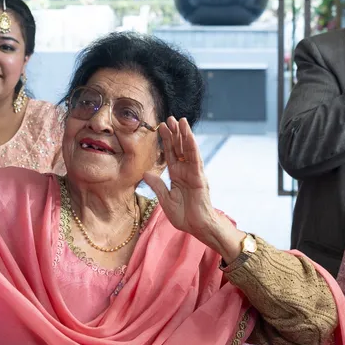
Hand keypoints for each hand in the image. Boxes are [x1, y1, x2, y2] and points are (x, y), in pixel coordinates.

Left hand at [143, 117, 242, 259]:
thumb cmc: (184, 216)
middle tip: (169, 117)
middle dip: (174, 133)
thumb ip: (157, 186)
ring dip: (184, 135)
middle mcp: (185, 171)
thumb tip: (145, 174)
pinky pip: (195, 159)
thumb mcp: (165, 200)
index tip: (160, 127)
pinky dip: (192, 146)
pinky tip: (189, 135)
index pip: (170, 154)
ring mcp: (193, 173)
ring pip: (188, 150)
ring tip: (180, 120)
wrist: (198, 228)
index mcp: (177, 175)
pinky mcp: (199, 177)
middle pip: (179, 148)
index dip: (166, 141)